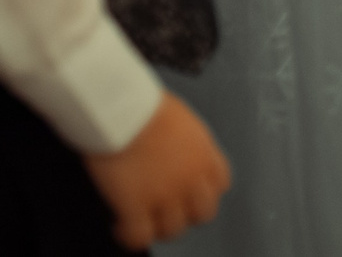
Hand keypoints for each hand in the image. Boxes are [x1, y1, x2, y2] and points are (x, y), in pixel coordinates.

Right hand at [84, 92, 229, 251]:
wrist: (121, 107)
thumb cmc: (144, 103)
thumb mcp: (181, 119)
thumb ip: (186, 142)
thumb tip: (175, 149)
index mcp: (204, 154)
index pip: (220, 185)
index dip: (204, 191)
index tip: (192, 192)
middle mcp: (191, 178)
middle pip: (203, 213)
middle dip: (187, 213)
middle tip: (169, 209)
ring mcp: (165, 195)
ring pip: (173, 230)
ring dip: (159, 227)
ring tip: (143, 220)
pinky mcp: (135, 206)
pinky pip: (139, 237)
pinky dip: (130, 236)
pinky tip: (121, 226)